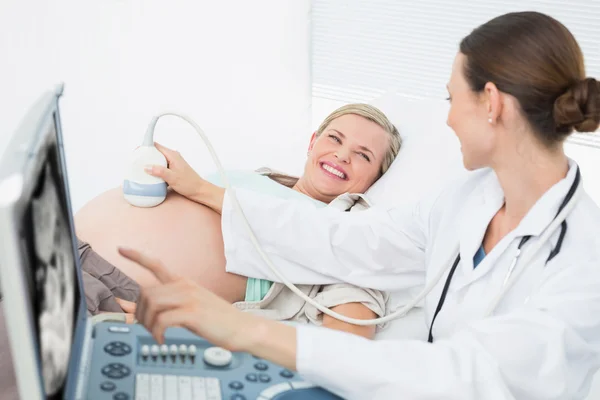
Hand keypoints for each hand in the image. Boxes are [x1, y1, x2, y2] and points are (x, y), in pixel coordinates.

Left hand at [117, 247, 253, 350]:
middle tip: (146, 328)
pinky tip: (163, 339)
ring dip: (147, 323)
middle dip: (139, 313)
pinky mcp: (192, 312)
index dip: (137, 256)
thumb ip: (167, 306)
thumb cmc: (217, 320)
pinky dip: (157, 332)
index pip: (156, 265)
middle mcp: (184, 286)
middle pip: (146, 292)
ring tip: (156, 334)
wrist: (241, 328)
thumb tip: (137, 311)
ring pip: (151, 304)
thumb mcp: (191, 308)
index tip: (121, 249)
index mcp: (184, 283)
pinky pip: (162, 320)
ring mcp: (189, 297)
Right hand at [144, 142, 205, 200]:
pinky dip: (156, 171)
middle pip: (156, 153)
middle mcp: (173, 157)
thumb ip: (159, 171)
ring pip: (158, 161)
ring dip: (151, 165)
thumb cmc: (189, 184)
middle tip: (137, 162)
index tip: (138, 151)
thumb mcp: (172, 178)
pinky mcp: (173, 170)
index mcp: (173, 155)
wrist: (199, 191)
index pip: (156, 146)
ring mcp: (173, 164)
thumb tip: (147, 167)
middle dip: (146, 157)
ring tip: (142, 170)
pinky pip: (161, 168)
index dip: (146, 147)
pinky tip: (151, 177)